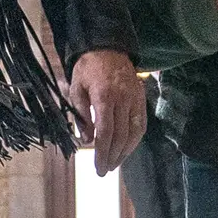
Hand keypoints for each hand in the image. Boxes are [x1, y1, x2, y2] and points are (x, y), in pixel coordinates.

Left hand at [69, 47, 143, 172]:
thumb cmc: (88, 69)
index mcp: (104, 96)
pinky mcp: (141, 98)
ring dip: (125, 152)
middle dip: (112, 157)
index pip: (106, 132)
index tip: (98, 167)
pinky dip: (134, 140)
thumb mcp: (76, 89)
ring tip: (114, 164)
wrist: (108, 47)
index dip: (102, 153)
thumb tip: (86, 140)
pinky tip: (126, 149)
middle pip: (120, 136)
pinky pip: (141, 124)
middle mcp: (123, 99)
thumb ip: (80, 115)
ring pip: (134, 132)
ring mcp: (135, 99)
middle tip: (104, 170)